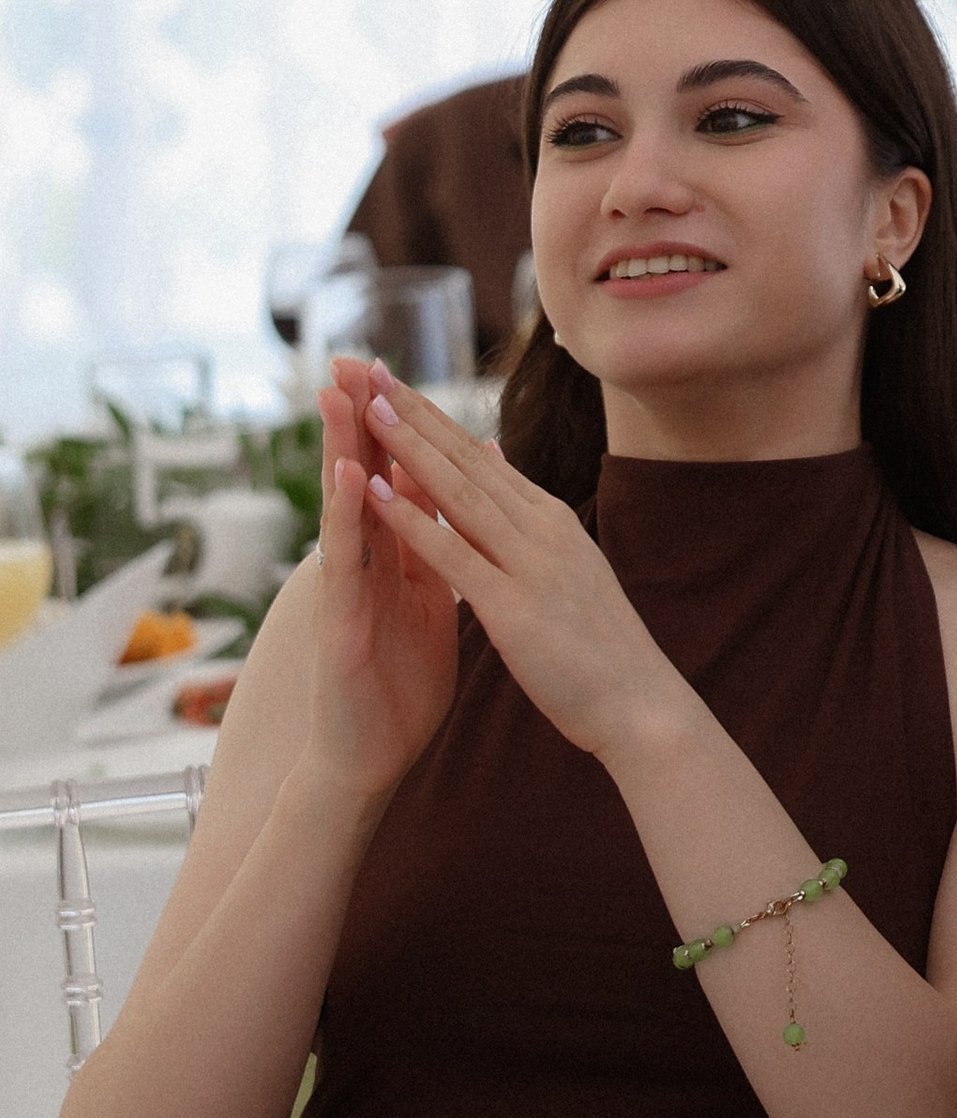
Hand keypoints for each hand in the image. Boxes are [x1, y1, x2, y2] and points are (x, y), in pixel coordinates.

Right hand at [304, 357, 458, 805]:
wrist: (374, 759)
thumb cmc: (398, 685)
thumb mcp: (431, 604)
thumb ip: (438, 552)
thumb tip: (458, 505)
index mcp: (394, 559)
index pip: (396, 481)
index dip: (399, 429)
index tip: (399, 372)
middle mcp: (365, 565)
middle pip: (363, 480)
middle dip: (360, 420)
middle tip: (353, 359)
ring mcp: (346, 591)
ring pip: (344, 508)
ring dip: (341, 449)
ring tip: (341, 393)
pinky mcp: (338, 623)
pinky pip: (345, 562)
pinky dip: (347, 515)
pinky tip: (347, 474)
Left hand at [350, 375, 688, 767]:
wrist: (640, 702)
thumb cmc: (598, 643)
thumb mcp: (565, 563)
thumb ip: (524, 512)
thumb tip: (492, 454)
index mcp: (548, 518)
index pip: (476, 455)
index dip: (429, 415)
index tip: (388, 379)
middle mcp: (540, 527)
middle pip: (465, 458)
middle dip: (413, 412)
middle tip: (367, 367)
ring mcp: (529, 564)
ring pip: (457, 494)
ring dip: (409, 449)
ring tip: (368, 408)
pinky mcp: (514, 607)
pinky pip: (454, 555)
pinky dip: (413, 520)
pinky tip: (377, 493)